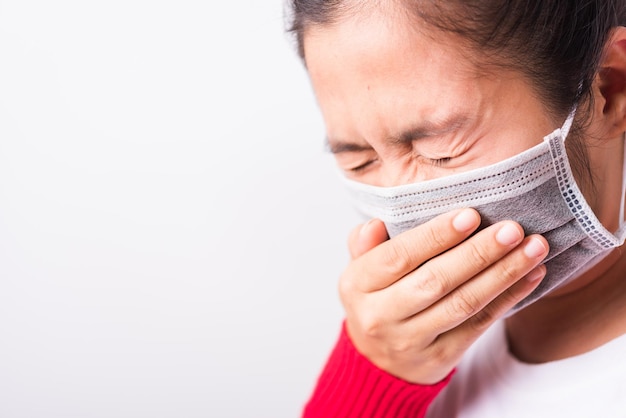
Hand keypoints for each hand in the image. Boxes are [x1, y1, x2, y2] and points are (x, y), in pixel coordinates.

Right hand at [340, 208, 548, 383]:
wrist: (377, 361)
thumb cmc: (375, 299)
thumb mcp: (360, 271)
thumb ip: (365, 245)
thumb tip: (374, 224)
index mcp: (358, 284)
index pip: (398, 256)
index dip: (435, 236)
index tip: (470, 215)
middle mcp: (380, 315)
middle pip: (435, 281)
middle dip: (478, 253)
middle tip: (512, 229)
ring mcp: (411, 340)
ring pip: (463, 304)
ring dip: (503, 274)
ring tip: (533, 248)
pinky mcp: (440, 357)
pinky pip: (479, 325)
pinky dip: (508, 298)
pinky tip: (532, 275)